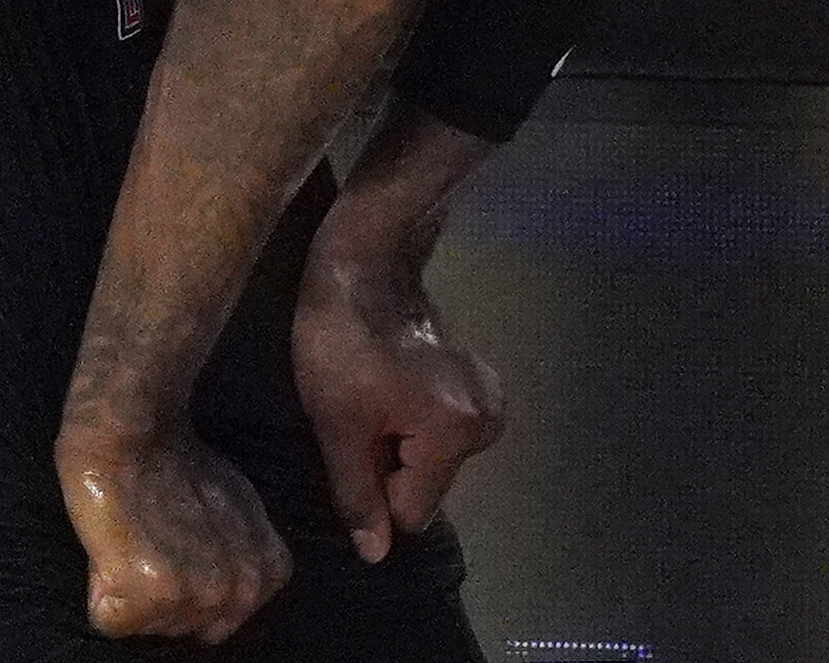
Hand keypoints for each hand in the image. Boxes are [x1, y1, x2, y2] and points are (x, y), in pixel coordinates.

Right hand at [57, 413, 291, 643]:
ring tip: (135, 546)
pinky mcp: (148, 596)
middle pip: (187, 628)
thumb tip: (231, 596)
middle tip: (153, 547)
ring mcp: (195, 595)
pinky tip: (113, 556)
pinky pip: (114, 622)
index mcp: (266, 574)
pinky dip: (103, 595)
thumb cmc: (181, 470)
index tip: (181, 554)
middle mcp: (237, 592)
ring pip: (151, 628)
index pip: (227, 620)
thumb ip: (242, 558)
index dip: (194, 588)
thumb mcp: (241, 514)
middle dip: (164, 597)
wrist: (136, 440)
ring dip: (134, 596)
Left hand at [293, 246, 505, 564]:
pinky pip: (444, 434)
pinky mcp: (485, 384)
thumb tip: (377, 554)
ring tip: (379, 400)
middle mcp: (487, 421)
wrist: (363, 273)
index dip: (376, 486)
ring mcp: (491, 399)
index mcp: (455, 433)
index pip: (413, 511)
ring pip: (434, 462)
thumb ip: (359, 496)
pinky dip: (418, 425)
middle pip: (428, 486)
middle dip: (392, 464)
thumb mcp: (337, 428)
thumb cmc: (341, 348)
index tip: (358, 438)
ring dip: (402, 446)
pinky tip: (398, 390)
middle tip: (365, 415)